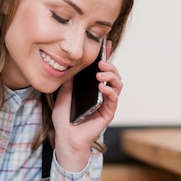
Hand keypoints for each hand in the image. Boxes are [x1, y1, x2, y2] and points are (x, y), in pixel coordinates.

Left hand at [52, 41, 122, 171]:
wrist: (66, 138)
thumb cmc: (64, 119)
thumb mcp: (63, 96)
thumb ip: (68, 83)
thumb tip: (71, 66)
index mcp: (92, 87)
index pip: (101, 69)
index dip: (106, 55)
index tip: (107, 43)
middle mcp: (102, 93)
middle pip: (113, 74)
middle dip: (110, 65)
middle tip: (101, 63)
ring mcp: (107, 102)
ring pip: (118, 84)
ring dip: (111, 76)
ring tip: (100, 74)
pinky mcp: (108, 112)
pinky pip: (114, 98)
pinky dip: (110, 90)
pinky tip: (102, 87)